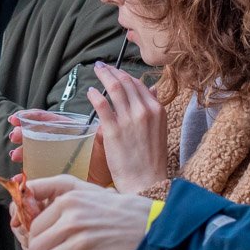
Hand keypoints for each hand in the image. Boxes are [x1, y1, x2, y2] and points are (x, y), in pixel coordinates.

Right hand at [8, 109, 113, 186]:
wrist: (114, 176)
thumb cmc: (109, 154)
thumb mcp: (106, 140)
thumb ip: (102, 132)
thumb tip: (100, 127)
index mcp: (69, 131)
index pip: (47, 120)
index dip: (30, 117)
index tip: (16, 118)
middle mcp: (60, 143)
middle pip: (36, 135)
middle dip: (23, 135)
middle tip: (15, 137)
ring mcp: (56, 159)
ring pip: (34, 154)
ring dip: (22, 153)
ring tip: (15, 156)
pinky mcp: (57, 175)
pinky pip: (39, 175)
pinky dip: (27, 178)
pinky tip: (19, 179)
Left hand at [25, 176, 151, 249]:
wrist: (148, 227)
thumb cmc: (112, 208)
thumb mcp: (81, 188)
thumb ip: (49, 189)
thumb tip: (20, 198)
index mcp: (67, 199)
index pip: (31, 225)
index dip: (35, 236)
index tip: (43, 240)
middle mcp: (72, 219)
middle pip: (35, 247)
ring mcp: (82, 242)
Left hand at [88, 64, 167, 194]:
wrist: (146, 182)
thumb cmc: (151, 160)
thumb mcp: (159, 130)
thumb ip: (152, 109)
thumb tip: (151, 89)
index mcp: (157, 110)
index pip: (139, 85)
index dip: (125, 75)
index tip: (115, 71)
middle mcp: (145, 111)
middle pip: (126, 82)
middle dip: (112, 71)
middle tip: (102, 67)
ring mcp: (129, 120)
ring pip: (115, 88)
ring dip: (104, 76)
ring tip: (96, 71)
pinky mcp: (114, 130)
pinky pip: (102, 105)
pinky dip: (95, 95)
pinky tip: (90, 92)